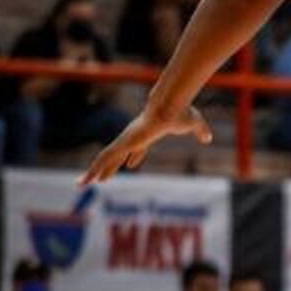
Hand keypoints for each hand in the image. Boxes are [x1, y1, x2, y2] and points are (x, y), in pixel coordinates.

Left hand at [81, 102, 211, 185]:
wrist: (171, 106)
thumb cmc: (182, 112)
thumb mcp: (196, 124)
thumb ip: (201, 131)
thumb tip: (208, 138)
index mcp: (148, 134)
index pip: (138, 148)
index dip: (134, 157)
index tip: (129, 165)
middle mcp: (133, 137)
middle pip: (118, 155)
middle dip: (110, 167)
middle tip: (102, 178)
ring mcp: (126, 140)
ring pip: (106, 158)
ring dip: (95, 171)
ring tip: (82, 183)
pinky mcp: (123, 143)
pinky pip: (104, 158)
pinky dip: (93, 169)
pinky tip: (86, 180)